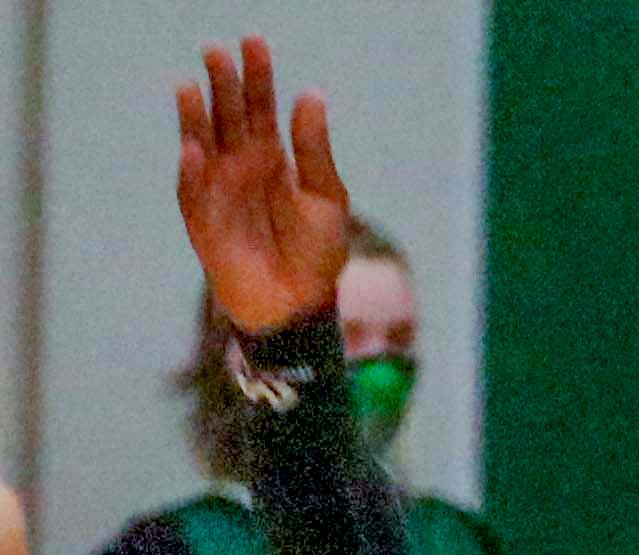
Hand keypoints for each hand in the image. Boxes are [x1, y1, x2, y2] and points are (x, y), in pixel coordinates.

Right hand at [175, 36, 350, 336]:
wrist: (300, 307)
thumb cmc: (316, 255)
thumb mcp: (326, 200)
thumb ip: (315, 151)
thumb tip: (311, 95)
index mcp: (271, 155)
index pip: (261, 106)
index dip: (258, 75)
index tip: (254, 42)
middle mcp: (239, 164)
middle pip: (228, 116)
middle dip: (222, 85)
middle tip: (217, 53)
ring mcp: (217, 189)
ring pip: (201, 143)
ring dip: (195, 117)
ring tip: (192, 88)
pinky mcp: (202, 220)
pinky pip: (192, 192)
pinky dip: (191, 172)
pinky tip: (194, 150)